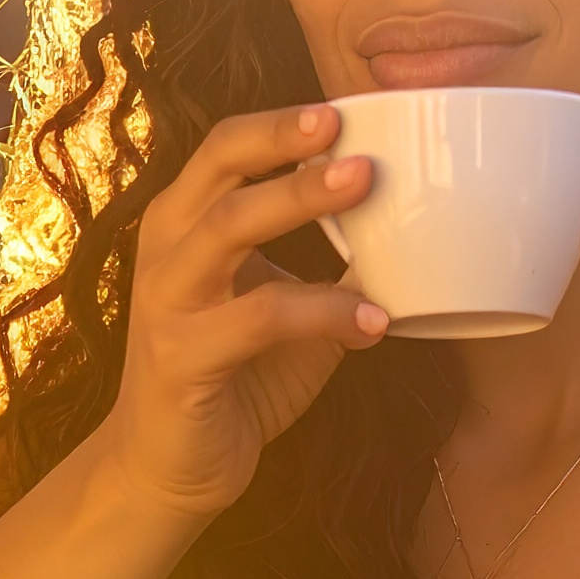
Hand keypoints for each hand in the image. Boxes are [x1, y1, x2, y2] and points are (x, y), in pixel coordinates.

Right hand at [102, 105, 385, 518]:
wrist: (169, 468)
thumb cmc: (233, 375)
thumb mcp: (279, 304)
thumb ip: (327, 265)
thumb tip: (412, 229)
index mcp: (185, 225)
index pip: (223, 148)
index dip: (278, 124)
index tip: (341, 110)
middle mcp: (167, 251)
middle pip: (218, 169)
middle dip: (283, 141)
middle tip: (346, 131)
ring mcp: (168, 303)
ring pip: (228, 228)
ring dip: (297, 200)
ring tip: (364, 186)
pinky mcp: (181, 358)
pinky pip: (258, 320)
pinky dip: (322, 313)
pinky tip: (373, 321)